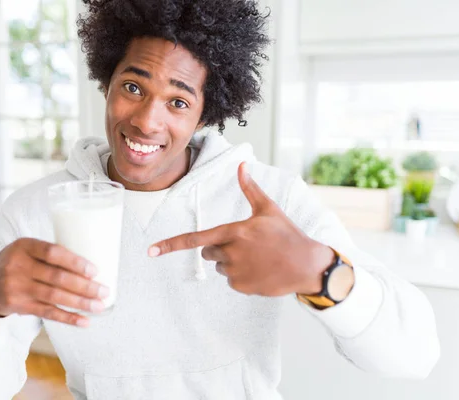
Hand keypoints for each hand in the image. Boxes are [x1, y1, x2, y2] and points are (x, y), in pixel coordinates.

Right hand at [0, 238, 109, 326]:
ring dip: (80, 303)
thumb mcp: (25, 250)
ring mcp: (16, 287)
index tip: (94, 270)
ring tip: (99, 306)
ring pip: (54, 296)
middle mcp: (18, 265)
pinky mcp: (17, 305)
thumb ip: (49, 254)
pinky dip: (68, 318)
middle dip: (84, 286)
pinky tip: (84, 321)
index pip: (53, 252)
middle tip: (104, 291)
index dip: (75, 262)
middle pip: (57, 277)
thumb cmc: (15, 264)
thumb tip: (89, 265)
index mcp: (24, 245)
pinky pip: (47, 313)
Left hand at [149, 162, 334, 296]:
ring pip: (218, 266)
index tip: (151, 251)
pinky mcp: (241, 286)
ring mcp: (235, 271)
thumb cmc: (287, 234)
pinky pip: (230, 280)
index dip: (170, 244)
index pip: (195, 239)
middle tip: (243, 244)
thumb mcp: (268, 209)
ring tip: (255, 257)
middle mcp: (231, 252)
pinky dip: (240, 275)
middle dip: (218, 247)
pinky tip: (259, 269)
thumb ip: (250, 189)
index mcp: (233, 232)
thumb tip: (242, 165)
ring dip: (230, 261)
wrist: (307, 265)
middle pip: (207, 251)